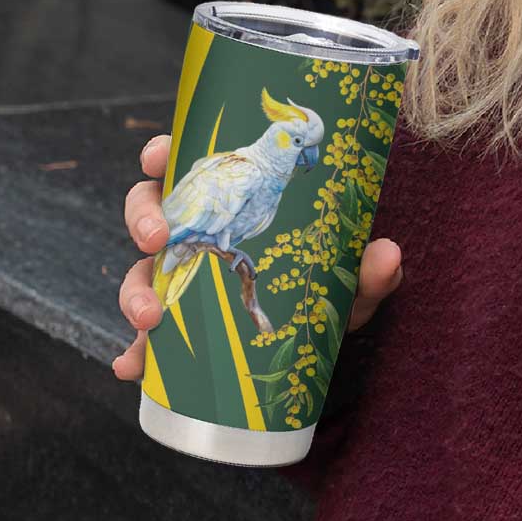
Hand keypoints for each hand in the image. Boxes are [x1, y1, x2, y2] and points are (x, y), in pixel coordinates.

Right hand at [111, 134, 403, 379]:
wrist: (323, 340)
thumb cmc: (331, 288)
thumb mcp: (351, 279)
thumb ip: (369, 269)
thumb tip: (388, 255)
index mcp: (234, 200)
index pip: (189, 164)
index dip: (162, 153)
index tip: (158, 157)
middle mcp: (202, 232)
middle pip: (150, 210)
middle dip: (143, 220)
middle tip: (158, 240)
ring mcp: (187, 278)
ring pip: (142, 270)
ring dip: (135, 290)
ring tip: (150, 318)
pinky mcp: (181, 325)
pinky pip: (147, 336)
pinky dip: (135, 351)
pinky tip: (133, 367)